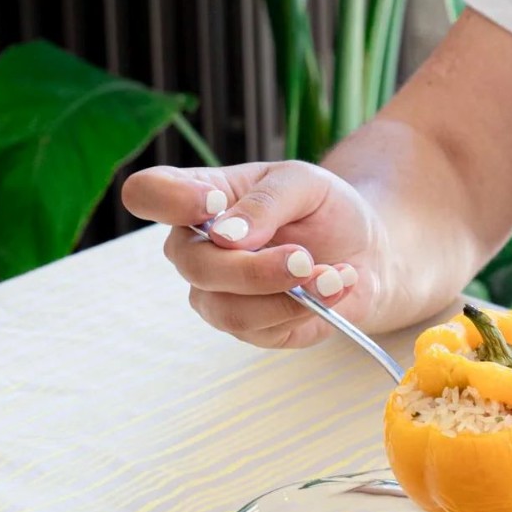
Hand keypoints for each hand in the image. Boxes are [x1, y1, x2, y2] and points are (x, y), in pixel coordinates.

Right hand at [121, 160, 387, 349]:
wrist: (363, 250)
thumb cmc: (322, 208)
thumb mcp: (303, 183)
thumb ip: (265, 202)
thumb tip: (226, 237)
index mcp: (198, 198)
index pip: (147, 194)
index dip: (168, 200)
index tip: (214, 202)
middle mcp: (196, 248)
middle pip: (192, 263)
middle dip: (252, 267)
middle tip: (303, 258)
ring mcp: (217, 293)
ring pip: (226, 308)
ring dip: (284, 293)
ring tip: (331, 274)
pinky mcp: (250, 328)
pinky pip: (264, 328)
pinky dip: (309, 307)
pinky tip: (337, 284)